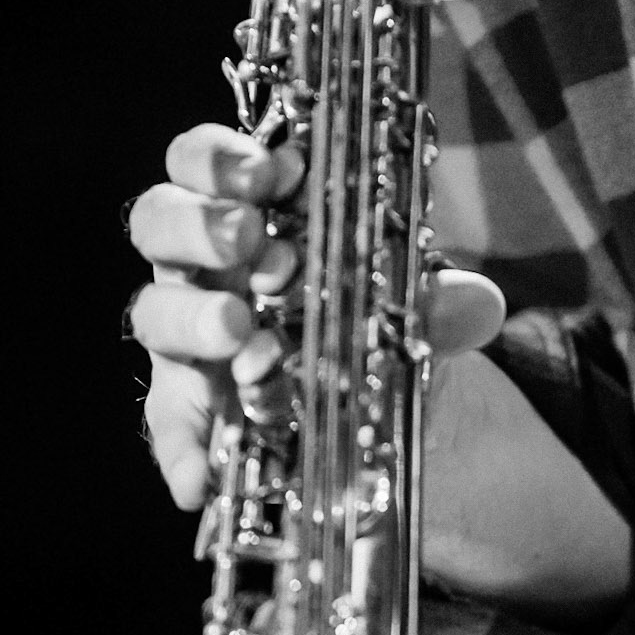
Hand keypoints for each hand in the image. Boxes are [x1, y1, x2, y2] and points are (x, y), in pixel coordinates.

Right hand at [127, 120, 506, 511]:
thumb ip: (440, 301)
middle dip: (197, 221)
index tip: (269, 170)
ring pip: (154, 313)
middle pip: (158, 222)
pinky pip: (170, 428)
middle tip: (247, 235)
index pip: (198, 162)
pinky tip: (202, 478)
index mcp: (243, 214)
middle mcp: (201, 267)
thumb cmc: (369, 319)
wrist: (372, 402)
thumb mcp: (410, 305)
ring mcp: (188, 337)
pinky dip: (183, 452)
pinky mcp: (190, 408)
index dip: (218, 157)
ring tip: (238, 327)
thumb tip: (480, 303)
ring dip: (192, 316)